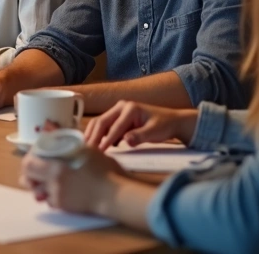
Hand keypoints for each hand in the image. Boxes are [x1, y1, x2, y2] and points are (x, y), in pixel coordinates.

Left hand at [19, 147, 125, 214]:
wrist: (114, 194)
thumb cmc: (103, 169)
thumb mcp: (86, 149)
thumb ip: (64, 138)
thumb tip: (48, 124)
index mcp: (55, 167)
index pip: (27, 164)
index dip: (29, 158)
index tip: (37, 155)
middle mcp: (52, 182)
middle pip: (26, 180)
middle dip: (29, 175)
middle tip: (38, 170)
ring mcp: (57, 196)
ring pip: (37, 192)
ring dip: (39, 186)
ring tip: (49, 180)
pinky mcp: (64, 207)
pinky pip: (50, 201)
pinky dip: (52, 196)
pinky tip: (61, 190)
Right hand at [84, 101, 199, 150]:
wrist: (172, 121)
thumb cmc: (164, 125)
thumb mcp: (155, 132)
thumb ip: (140, 136)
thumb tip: (126, 141)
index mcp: (130, 108)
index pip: (115, 126)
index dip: (106, 139)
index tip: (99, 152)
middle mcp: (121, 107)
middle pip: (101, 121)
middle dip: (93, 136)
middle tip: (86, 150)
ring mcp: (118, 112)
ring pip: (100, 123)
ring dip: (93, 135)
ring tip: (86, 148)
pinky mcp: (117, 118)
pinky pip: (105, 126)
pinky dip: (99, 135)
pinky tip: (96, 146)